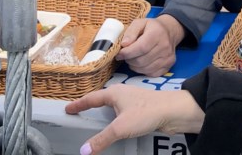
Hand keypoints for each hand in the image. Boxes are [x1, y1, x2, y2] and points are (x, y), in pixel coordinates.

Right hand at [65, 85, 204, 153]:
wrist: (173, 111)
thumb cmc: (146, 113)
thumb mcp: (120, 127)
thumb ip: (101, 139)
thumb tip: (83, 151)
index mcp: (114, 93)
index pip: (91, 98)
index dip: (79, 104)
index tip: (67, 108)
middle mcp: (122, 94)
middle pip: (102, 99)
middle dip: (90, 106)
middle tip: (79, 113)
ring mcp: (133, 101)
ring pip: (113, 107)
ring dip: (104, 114)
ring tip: (95, 122)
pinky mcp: (141, 109)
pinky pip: (122, 114)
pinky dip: (115, 120)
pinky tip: (116, 129)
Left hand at [115, 14, 183, 75]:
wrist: (170, 31)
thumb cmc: (152, 27)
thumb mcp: (140, 23)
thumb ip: (130, 32)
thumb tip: (124, 44)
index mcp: (157, 34)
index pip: (141, 48)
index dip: (128, 53)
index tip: (119, 54)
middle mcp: (165, 47)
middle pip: (141, 60)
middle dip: (129, 59)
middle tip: (126, 55)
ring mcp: (168, 58)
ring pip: (144, 69)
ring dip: (134, 66)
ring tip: (133, 58)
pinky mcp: (168, 66)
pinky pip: (151, 74)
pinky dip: (142, 70)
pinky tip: (141, 63)